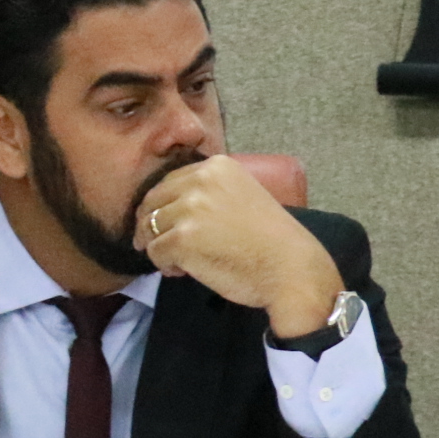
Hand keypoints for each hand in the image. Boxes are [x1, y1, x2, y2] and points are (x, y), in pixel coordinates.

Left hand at [137, 155, 341, 334]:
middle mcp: (200, 181)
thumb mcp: (240, 195)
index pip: (168, 183)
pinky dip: (164, 265)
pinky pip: (154, 252)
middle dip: (151, 226)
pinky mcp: (181, 239)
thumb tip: (167, 206)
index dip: (163, 206)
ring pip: (149, 228)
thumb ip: (208, 192)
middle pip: (152, 202)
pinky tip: (184, 271)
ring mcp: (189, 209)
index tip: (169, 224)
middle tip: (166, 245)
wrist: (290, 267)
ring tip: (183, 260)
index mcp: (216, 166)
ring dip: (160, 246)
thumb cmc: (269, 238)